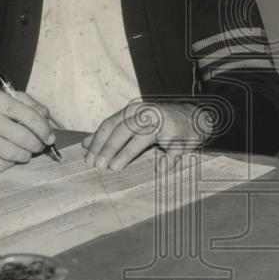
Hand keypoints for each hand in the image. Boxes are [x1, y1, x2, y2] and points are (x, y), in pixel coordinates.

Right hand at [0, 90, 55, 171]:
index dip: (44, 130)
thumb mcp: (10, 100)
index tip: (50, 138)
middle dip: (37, 145)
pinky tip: (8, 156)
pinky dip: (9, 163)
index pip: (29, 116)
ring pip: (12, 154)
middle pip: (23, 137)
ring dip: (25, 156)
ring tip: (25, 152)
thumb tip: (47, 120)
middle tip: (38, 147)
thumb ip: (32, 106)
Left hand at [81, 101, 210, 170]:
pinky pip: (171, 151)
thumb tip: (85, 144)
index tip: (88, 158)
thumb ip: (110, 132)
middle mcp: (147, 113)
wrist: (193, 119)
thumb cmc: (158, 124)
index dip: (98, 141)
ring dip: (126, 152)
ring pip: (142, 137)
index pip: (110, 124)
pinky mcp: (179, 136)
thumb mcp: (133, 123)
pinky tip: (159, 169)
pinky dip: (165, 161)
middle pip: (123, 129)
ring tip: (115, 167)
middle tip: (98, 165)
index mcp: (134, 110)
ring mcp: (164, 123)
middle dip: (108, 147)